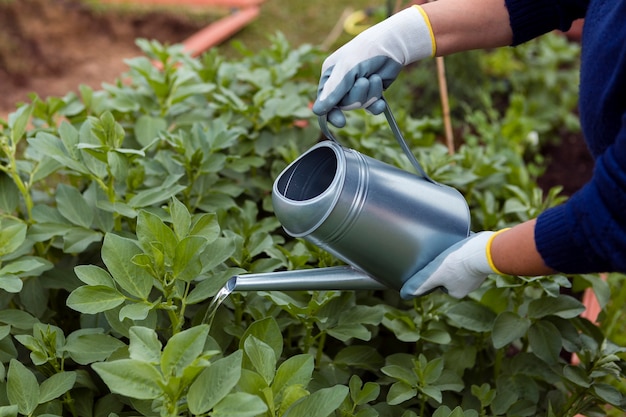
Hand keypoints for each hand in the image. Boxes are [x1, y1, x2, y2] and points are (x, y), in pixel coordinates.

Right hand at [312, 6, 434, 126]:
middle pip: (344, 105)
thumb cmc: (365, 51)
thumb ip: (333, 91)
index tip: (340, 122)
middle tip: (364, 81)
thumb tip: (317, 111)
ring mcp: (357, 89)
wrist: (393, 46)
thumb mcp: (346, 69)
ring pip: (360, 105)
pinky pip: (371, 108)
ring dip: (370, 94)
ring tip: (374, 78)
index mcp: (330, 76)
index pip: (325, 101)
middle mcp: (341, 84)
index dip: (331, 113)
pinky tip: (381, 96)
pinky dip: (377, 103)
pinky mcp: (371, 93)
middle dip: (357, 96)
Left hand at [400, 230, 508, 298]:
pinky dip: (468, 251)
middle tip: (441, 253)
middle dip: (446, 266)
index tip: (432, 264)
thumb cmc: (459, 263)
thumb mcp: (436, 274)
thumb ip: (422, 284)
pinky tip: (464, 242)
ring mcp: (479, 274)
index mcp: (457, 292)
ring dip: (457, 258)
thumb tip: (405, 295)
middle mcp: (470, 286)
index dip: (435, 273)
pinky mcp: (486, 261)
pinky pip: (472, 257)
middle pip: (451, 275)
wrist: (485, 251)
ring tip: (451, 246)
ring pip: (462, 266)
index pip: (440, 283)